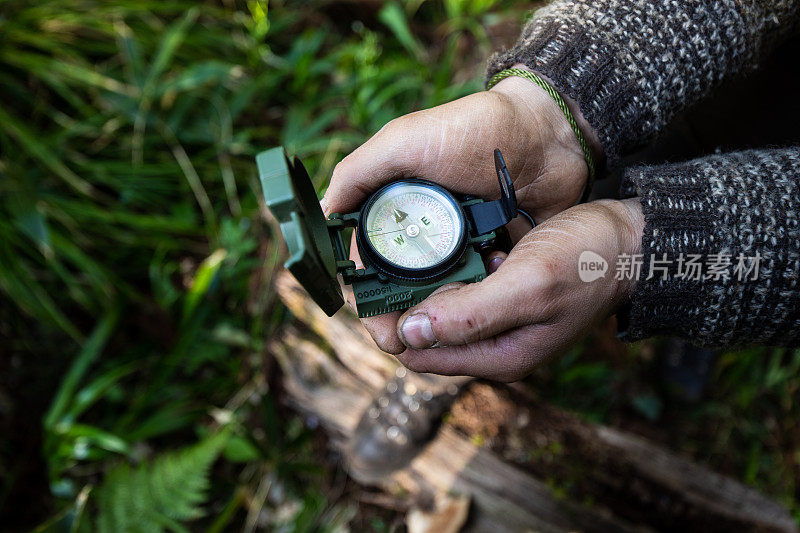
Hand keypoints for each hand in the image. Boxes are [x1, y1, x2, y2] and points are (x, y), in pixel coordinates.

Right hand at [324, 66, 601, 351]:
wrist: (546, 135)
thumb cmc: (472, 130)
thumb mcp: (403, 141)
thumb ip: (357, 173)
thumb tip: (320, 215)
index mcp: (396, 207)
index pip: (369, 260)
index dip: (364, 292)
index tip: (368, 317)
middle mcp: (424, 231)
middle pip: (400, 287)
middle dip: (392, 317)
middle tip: (395, 343)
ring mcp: (460, 246)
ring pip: (436, 296)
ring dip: (430, 317)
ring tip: (428, 337)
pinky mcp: (493, 256)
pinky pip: (476, 291)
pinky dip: (469, 304)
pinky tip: (468, 315)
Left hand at [366, 198, 644, 381]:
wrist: (632, 243)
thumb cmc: (588, 263)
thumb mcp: (528, 286)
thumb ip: (469, 314)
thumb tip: (408, 334)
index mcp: (497, 356)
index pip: (417, 355)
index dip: (387, 324)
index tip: (368, 284)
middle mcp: (493, 346)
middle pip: (422, 333)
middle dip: (400, 300)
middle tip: (383, 257)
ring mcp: (498, 322)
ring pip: (438, 308)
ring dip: (423, 281)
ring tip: (412, 246)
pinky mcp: (503, 296)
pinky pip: (460, 289)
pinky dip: (449, 269)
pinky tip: (451, 243)